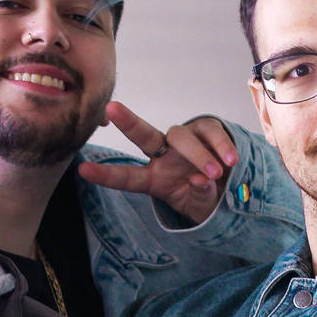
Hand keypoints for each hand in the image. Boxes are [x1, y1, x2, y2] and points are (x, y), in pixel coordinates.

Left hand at [75, 103, 237, 223]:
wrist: (233, 188)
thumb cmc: (208, 199)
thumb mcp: (201, 207)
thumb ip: (199, 197)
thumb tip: (200, 180)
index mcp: (154, 179)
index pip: (128, 177)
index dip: (107, 176)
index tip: (83, 171)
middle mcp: (164, 156)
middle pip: (144, 136)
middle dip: (128, 122)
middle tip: (112, 109)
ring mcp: (184, 140)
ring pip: (182, 137)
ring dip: (198, 154)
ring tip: (216, 173)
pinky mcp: (207, 129)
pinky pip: (211, 132)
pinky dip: (221, 146)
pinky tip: (231, 160)